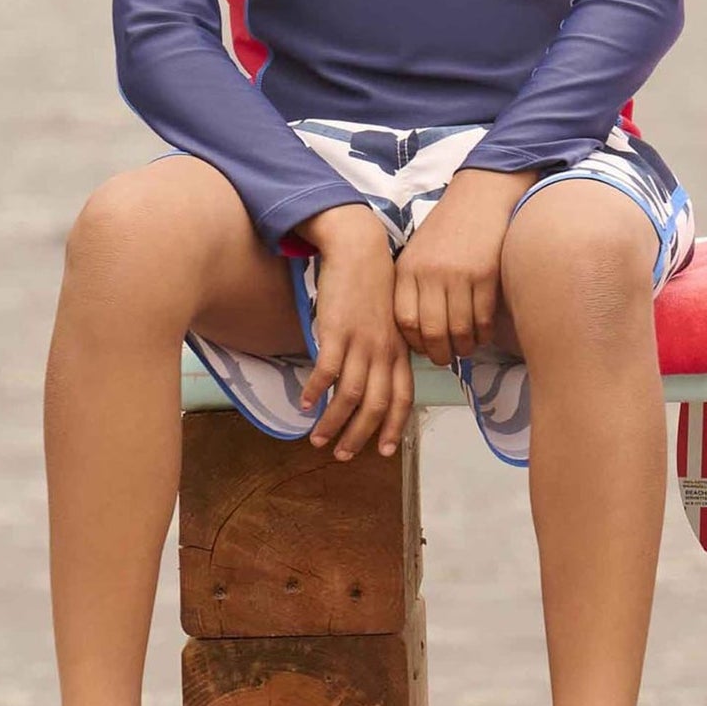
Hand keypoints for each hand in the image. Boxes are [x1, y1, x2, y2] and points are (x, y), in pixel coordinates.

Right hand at [294, 202, 413, 460]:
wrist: (360, 250)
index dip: (393, 427)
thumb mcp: (389, 321)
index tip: (383, 451)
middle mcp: (384, 351)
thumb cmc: (372, 286)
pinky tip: (304, 404)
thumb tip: (376, 377)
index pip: (402, 398)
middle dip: (359, 436)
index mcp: (399, 351)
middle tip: (342, 455)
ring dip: (333, 423)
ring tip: (318, 439)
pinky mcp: (336, 331)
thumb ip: (387, 350)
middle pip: (376, 405)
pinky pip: (326, 371)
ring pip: (350, 395)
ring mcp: (360, 342)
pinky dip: (315, 391)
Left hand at [393, 168, 537, 364]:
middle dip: (440, 353)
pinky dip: (484, 334)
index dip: (415, 343)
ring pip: (459, 330)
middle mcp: (430, 274)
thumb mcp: (419, 252)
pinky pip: (483, 319)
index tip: (425, 348)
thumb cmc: (449, 228)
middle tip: (447, 358)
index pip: (404, 321)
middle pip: (432, 331)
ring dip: (465, 347)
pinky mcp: (485, 274)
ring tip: (467, 347)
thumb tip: (417, 331)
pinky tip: (483, 334)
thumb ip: (414, 285)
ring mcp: (458, 275)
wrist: (481, 195)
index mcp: (408, 269)